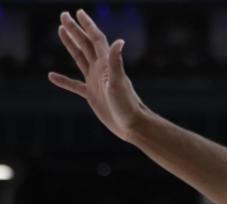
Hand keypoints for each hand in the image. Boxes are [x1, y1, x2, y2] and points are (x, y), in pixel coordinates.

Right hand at [48, 10, 146, 141]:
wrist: (132, 125)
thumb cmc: (128, 105)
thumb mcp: (119, 82)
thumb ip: (116, 62)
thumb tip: (119, 41)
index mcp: (106, 64)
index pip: (96, 39)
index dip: (87, 25)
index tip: (78, 12)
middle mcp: (101, 70)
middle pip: (85, 44)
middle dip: (74, 29)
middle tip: (63, 15)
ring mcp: (95, 81)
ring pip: (80, 58)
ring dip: (70, 44)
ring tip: (60, 31)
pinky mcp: (91, 95)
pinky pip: (74, 85)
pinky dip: (63, 80)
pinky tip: (51, 76)